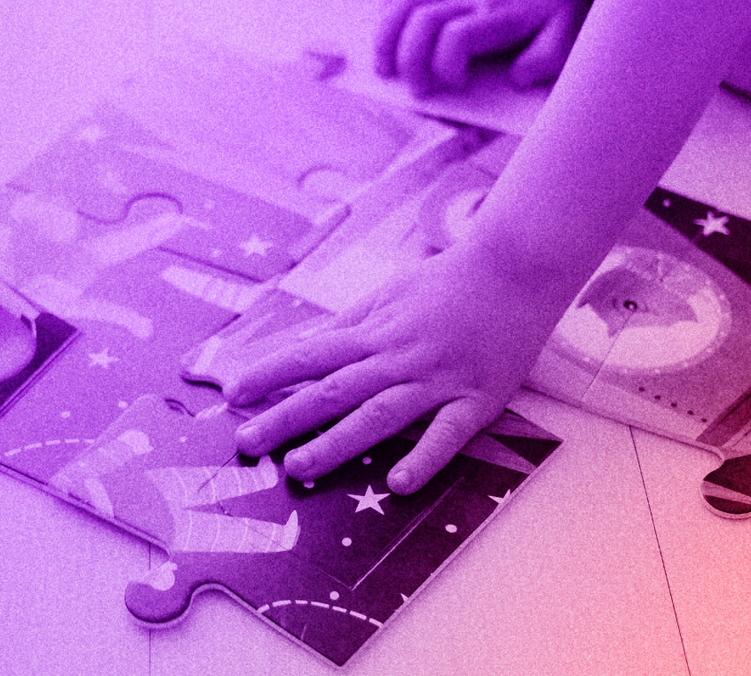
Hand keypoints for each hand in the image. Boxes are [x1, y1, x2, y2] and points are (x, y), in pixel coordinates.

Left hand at [223, 244, 566, 493]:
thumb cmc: (449, 282)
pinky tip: (398, 484)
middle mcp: (399, 357)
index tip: (232, 393)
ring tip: (299, 467)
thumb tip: (301, 348)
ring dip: (337, 442)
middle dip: (286, 416)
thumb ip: (348, 325)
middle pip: (334, 390)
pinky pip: (448, 433)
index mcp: (375, 331)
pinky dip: (425, 458)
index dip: (270, 373)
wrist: (518, 268)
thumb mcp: (389, 294)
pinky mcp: (477, 400)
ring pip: (380, 414)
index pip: (311, 354)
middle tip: (247, 443)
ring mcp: (437, 380)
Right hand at [376, 0, 584, 91]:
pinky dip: (387, 16)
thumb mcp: (568, 33)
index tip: (456, 85)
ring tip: (386, 71)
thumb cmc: (552, 8)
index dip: (446, 64)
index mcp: (501, 15)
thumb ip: (549, 58)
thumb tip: (518, 79)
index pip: (458, 35)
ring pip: (405, 4)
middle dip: (412, 61)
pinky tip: (388, 40)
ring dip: (387, 39)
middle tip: (420, 91)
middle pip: (423, 22)